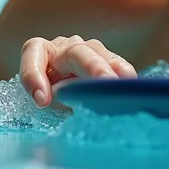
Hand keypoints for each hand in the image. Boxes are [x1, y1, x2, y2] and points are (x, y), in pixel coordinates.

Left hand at [20, 35, 136, 106]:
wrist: (59, 93)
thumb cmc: (46, 97)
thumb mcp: (41, 102)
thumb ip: (50, 107)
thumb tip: (71, 121)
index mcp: (39, 51)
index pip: (34, 52)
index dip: (35, 75)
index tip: (42, 102)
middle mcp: (65, 47)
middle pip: (77, 52)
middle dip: (91, 66)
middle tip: (104, 81)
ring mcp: (88, 50)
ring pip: (100, 55)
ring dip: (114, 68)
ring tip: (126, 81)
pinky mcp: (106, 60)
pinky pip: (117, 65)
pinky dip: (123, 75)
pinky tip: (133, 85)